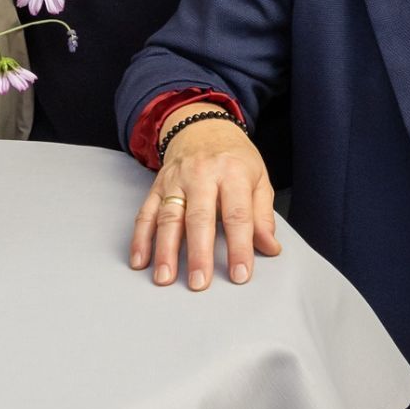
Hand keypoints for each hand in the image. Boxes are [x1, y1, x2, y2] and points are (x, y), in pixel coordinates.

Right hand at [128, 107, 279, 290]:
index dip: (239, 246)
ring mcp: (175, 180)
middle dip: (198, 253)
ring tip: (165, 278)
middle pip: (199, 217)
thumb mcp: (258, 178)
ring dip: (164, 250)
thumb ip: (263, 214)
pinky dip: (140, 238)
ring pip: (168, 217)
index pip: (238, 214)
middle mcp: (201, 175)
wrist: (201, 126)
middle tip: (199, 282)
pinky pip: (145, 213)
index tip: (240, 274)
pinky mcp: (157, 186)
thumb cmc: (234, 157)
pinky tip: (140, 260)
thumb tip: (269, 247)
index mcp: (232, 172)